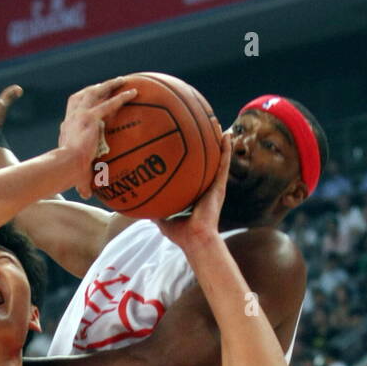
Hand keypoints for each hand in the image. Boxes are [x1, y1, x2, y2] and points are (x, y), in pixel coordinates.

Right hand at [57, 78, 137, 197]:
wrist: (65, 165)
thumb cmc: (67, 173)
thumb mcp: (75, 174)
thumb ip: (82, 181)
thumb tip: (87, 196)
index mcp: (67, 128)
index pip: (75, 111)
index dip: (83, 104)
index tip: (92, 101)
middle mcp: (72, 117)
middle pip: (83, 95)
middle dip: (96, 88)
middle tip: (108, 85)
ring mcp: (81, 115)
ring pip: (95, 92)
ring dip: (109, 85)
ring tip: (123, 80)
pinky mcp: (90, 117)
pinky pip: (109, 104)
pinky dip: (121, 97)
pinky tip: (133, 92)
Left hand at [153, 131, 228, 254]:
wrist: (196, 240)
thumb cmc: (182, 235)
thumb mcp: (163, 220)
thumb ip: (154, 211)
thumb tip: (140, 204)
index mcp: (195, 195)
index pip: (194, 175)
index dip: (193, 162)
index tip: (188, 148)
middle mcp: (207, 188)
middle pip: (207, 164)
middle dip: (207, 148)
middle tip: (204, 130)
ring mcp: (215, 187)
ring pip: (219, 160)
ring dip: (220, 144)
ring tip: (218, 126)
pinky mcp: (220, 186)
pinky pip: (224, 164)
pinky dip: (226, 149)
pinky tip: (226, 135)